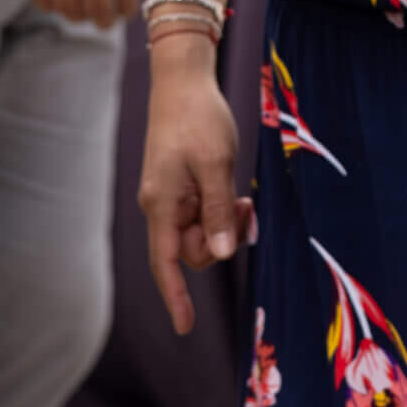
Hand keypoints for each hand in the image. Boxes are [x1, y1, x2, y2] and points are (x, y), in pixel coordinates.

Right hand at [139, 60, 250, 335]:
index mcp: (162, 203)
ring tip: (243, 198)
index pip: (165, 261)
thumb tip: (220, 252)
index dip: (175, 296)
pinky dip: (220, 211)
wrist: (182, 79)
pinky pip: (201, 213)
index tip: (185, 327)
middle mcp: (161, 204)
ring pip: (198, 232)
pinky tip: (235, 192)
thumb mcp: (216, 163)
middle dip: (219, 242)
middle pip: (189, 250)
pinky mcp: (180, 184)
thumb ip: (218, 211)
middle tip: (245, 211)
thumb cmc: (198, 117)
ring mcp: (169, 195)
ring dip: (223, 224)